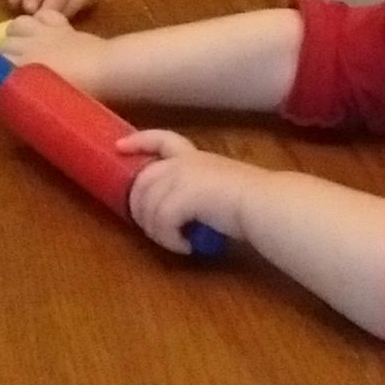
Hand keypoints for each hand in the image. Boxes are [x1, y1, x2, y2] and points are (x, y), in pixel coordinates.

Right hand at [0, 9, 116, 97]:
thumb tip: (22, 104)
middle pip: (4, 42)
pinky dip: (40, 20)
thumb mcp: (51, 99)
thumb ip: (32, 97)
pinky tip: (43, 29)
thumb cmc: (82, 92)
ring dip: (16, 32)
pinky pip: (43, 15)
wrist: (108, 69)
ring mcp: (46, 33)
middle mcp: (29, 46)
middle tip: (12, 65)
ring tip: (22, 43)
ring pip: (19, 23)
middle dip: (3, 52)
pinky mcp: (63, 25)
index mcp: (23, 67)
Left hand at [120, 130, 263, 254]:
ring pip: (148, 206)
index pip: (160, 138)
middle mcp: (184, 162)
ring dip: (157, 230)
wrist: (265, 205)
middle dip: (140, 208)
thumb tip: (183, 215)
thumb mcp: (220, 186)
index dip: (138, 141)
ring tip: (175, 241)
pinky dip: (170, 240)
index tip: (118, 148)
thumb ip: (198, 190)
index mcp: (194, 156)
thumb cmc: (253, 201)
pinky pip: (161, 222)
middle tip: (155, 230)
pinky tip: (186, 246)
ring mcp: (181, 177)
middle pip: (143, 181)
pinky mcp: (182, 197)